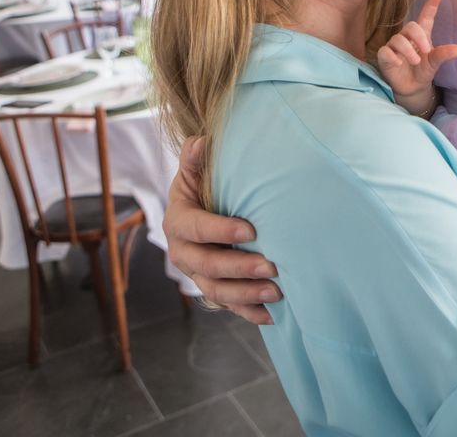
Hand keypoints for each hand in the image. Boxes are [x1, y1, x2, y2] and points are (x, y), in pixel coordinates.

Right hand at [164, 136, 281, 324]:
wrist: (203, 209)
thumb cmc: (204, 186)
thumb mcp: (196, 172)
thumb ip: (195, 160)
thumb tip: (199, 142)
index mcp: (178, 221)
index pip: (196, 228)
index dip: (220, 231)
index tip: (251, 231)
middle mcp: (183, 252)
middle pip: (207, 266)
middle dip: (240, 268)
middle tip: (272, 266)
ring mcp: (197, 274)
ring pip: (218, 291)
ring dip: (247, 294)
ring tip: (278, 291)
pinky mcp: (214, 288)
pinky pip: (230, 305)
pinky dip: (250, 312)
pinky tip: (274, 315)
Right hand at [376, 0, 456, 102]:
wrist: (413, 88)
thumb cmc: (423, 70)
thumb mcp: (435, 62)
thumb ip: (443, 54)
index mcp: (421, 35)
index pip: (425, 18)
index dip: (430, 7)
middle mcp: (406, 38)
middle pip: (410, 26)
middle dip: (418, 36)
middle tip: (426, 50)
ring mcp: (394, 47)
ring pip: (397, 39)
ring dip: (407, 50)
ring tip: (416, 61)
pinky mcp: (384, 57)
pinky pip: (384, 52)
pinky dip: (392, 56)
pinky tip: (399, 63)